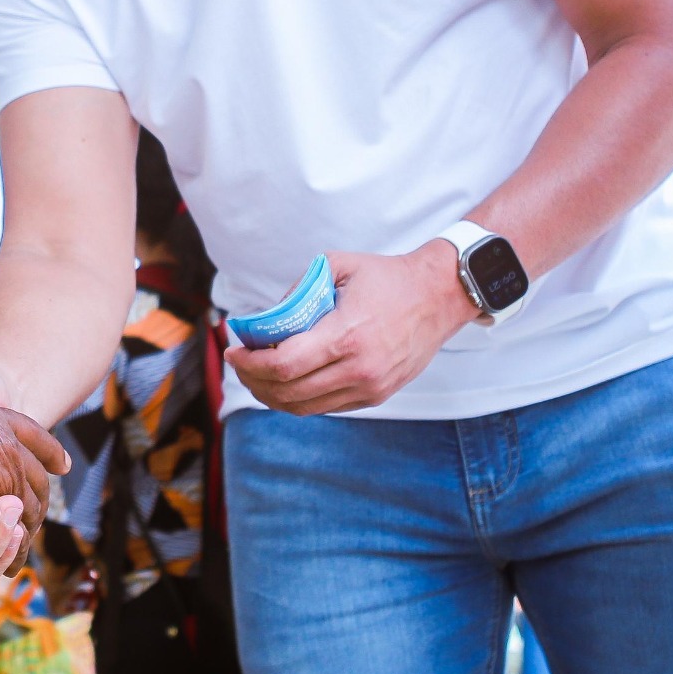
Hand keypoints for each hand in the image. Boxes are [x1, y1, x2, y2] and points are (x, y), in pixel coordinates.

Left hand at [224, 247, 478, 414]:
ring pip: (304, 407)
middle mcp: (358, 369)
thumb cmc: (386, 277)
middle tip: (239, 363)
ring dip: (272, 394)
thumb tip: (265, 320)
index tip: (232, 352)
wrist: (440, 296)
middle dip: (253, 380)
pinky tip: (287, 380)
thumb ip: (297, 292)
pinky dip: (299, 398)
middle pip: (287, 391)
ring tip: (256, 375)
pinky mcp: (376, 396)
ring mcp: (369, 387)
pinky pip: (326, 406)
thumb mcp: (336, 266)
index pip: (283, 365)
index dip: (249, 364)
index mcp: (346, 335)